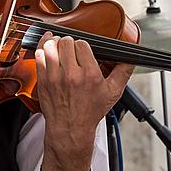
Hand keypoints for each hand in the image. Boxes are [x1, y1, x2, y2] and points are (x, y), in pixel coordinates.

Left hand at [35, 32, 131, 170]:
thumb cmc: (90, 112)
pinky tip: (46, 51)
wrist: (70, 128)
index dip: (82, 45)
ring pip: (50, 46)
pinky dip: (41, 50)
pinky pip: (39, 56)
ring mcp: (55, 77)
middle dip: (68, 42)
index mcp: (90, 75)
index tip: (81, 50)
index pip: (82, 44)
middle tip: (69, 48)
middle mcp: (72, 75)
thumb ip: (123, 73)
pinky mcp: (43, 80)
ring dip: (53, 43)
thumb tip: (131, 59)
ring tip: (57, 47)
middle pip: (66, 42)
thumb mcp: (113, 93)